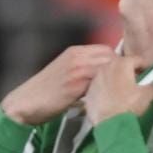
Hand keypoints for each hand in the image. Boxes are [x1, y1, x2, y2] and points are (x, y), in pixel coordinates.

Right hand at [0, 45, 116, 124]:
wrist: (25, 103)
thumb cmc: (46, 93)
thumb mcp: (65, 74)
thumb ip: (84, 70)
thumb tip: (106, 78)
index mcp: (74, 52)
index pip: (106, 50)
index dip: (117, 62)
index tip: (125, 75)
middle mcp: (75, 57)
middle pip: (109, 57)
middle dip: (120, 70)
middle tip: (126, 86)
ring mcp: (75, 69)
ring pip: (106, 68)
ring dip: (116, 80)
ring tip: (120, 94)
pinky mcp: (74, 84)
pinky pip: (98, 82)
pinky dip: (106, 90)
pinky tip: (108, 100)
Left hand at [83, 56, 152, 125]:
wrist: (110, 124)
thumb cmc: (129, 105)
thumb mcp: (147, 96)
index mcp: (122, 64)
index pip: (136, 59)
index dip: (145, 65)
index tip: (149, 71)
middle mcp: (106, 67)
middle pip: (120, 64)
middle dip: (128, 70)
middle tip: (136, 79)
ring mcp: (96, 79)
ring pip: (108, 74)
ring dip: (116, 78)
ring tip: (123, 88)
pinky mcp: (89, 91)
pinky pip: (100, 86)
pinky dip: (106, 89)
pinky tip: (112, 98)